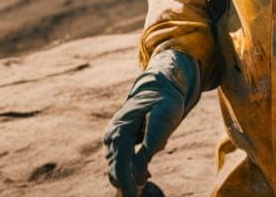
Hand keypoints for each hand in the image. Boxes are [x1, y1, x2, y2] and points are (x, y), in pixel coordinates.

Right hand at [104, 50, 199, 196]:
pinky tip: (146, 174)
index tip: (134, 195)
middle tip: (143, 191)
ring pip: (117, 168)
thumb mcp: (162, 120)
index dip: (126, 182)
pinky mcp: (119, 143)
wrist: (159, 90)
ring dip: (130, 178)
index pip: (120, 163)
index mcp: (121, 130)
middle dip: (128, 184)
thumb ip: (151, 143)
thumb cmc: (163, 104)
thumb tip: (140, 169)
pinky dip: (131, 172)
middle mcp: (112, 136)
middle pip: (115, 169)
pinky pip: (121, 163)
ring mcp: (113, 139)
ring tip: (148, 177)